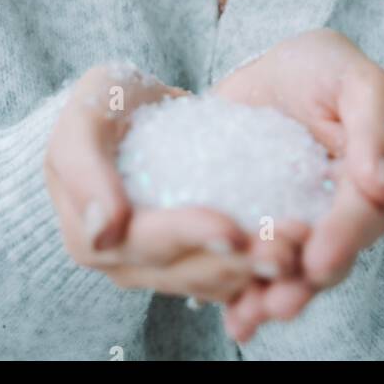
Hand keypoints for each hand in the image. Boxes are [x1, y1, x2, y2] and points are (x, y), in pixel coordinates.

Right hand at [44, 62, 304, 303]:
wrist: (125, 109)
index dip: (189, 237)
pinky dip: (263, 263)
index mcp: (90, 237)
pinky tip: (299, 247)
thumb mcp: (84, 118)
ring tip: (300, 246)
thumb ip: (86, 170)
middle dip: (238, 261)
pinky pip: (231, 271)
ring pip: (215, 278)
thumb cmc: (102, 105)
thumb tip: (104, 232)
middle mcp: (126, 263)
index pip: (144, 243)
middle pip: (186, 270)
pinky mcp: (195, 257)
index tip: (232, 231)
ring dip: (258, 268)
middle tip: (285, 247)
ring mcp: (162, 265)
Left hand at [209, 29, 383, 341]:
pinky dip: (236, 291)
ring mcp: (295, 227)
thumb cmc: (324, 68)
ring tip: (247, 316)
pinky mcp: (254, 228)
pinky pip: (249, 263)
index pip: (362, 217)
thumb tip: (381, 188)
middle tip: (278, 302)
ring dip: (269, 298)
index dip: (342, 240)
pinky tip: (224, 312)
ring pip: (288, 272)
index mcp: (373, 185)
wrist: (270, 70)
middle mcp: (337, 217)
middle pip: (326, 258)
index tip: (318, 262)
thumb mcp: (357, 80)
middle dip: (301, 284)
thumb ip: (376, 125)